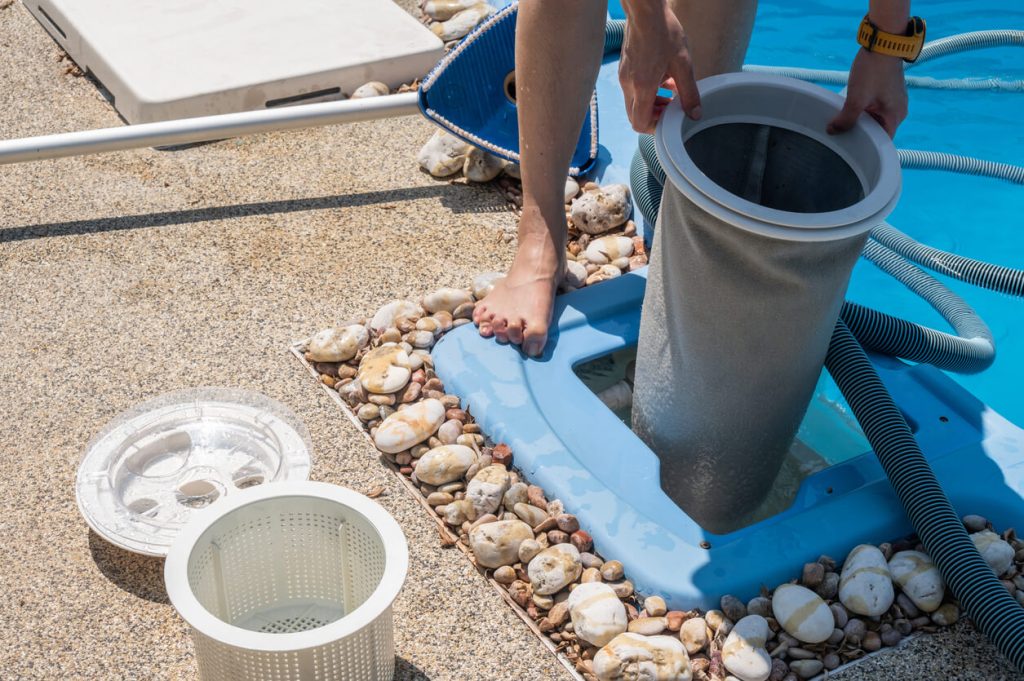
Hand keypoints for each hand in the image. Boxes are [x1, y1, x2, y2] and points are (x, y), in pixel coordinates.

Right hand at [619, 4, 700, 133]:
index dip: (655, 128)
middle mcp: (629, 85)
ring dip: (652, 104)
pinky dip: (647, 91)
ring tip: (671, 94)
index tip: (670, 121)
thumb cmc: (664, 34)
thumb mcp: (683, 65)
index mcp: (642, 88)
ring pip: (635, 103)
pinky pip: (634, 89)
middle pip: (635, 116)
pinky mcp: (625, 69)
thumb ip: (689, 93)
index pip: (640, 123)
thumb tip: (695, 115)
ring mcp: (625, 77)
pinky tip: (664, 79)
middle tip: (672, 110)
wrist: (646, 11)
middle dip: (654, 117)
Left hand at [828, 48, 907, 137]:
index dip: (866, 146)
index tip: (850, 148)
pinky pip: (872, 106)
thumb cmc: (874, 69)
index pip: (882, 141)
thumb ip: (845, 119)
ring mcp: (892, 99)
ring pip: (873, 118)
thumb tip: (833, 131)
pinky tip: (848, 106)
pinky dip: (861, 108)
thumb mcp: (856, 99)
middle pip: (876, 130)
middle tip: (841, 134)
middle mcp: (897, 110)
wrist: (882, 40)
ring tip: (843, 120)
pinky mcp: (885, 90)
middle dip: (860, 132)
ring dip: (859, 119)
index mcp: (896, 116)